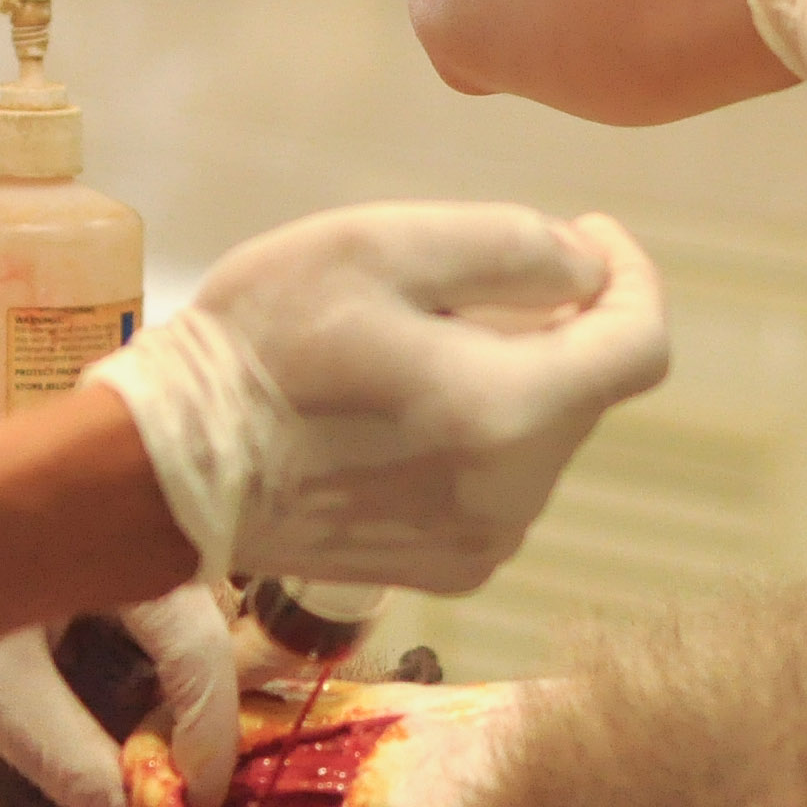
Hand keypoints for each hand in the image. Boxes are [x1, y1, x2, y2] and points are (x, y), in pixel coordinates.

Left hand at [0, 398, 238, 806]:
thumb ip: (72, 766)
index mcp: (123, 544)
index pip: (200, 648)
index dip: (210, 738)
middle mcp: (144, 527)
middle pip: (211, 629)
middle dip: (204, 718)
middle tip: (182, 795)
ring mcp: (129, 533)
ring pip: (194, 616)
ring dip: (186, 694)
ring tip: (163, 763)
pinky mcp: (110, 549)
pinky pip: (163, 609)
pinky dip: (161, 668)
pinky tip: (141, 717)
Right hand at [85, 204, 668, 593]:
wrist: (165, 472)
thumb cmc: (263, 343)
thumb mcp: (380, 245)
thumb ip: (510, 245)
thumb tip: (588, 270)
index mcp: (508, 413)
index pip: (641, 346)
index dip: (631, 277)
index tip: (586, 237)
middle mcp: (514, 497)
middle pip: (587, 388)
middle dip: (549, 322)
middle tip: (452, 282)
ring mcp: (482, 544)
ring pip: (543, 434)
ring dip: (509, 376)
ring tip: (407, 344)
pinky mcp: (448, 569)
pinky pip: (501, 480)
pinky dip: (477, 430)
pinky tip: (395, 408)